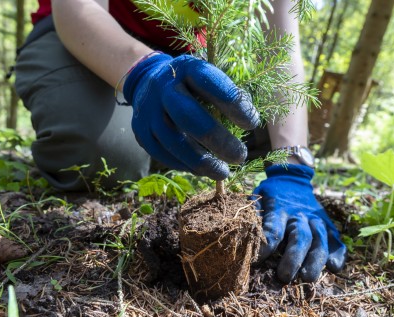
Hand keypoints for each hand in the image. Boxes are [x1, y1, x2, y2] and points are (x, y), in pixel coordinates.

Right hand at [123, 53, 259, 179]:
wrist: (148, 81)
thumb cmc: (191, 83)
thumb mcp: (207, 78)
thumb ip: (226, 94)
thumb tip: (249, 121)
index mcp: (185, 68)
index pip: (209, 82)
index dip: (232, 103)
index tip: (252, 123)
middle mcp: (163, 88)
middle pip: (188, 116)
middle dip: (217, 140)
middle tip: (240, 156)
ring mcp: (148, 111)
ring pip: (174, 142)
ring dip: (202, 162)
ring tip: (223, 172)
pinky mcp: (140, 132)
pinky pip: (163, 154)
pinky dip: (185, 165)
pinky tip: (203, 170)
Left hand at [253, 164, 346, 282]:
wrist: (291, 179)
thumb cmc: (269, 196)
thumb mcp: (257, 198)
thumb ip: (252, 216)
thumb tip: (241, 239)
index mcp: (279, 209)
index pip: (273, 229)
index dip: (265, 247)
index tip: (256, 262)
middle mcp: (299, 215)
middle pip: (300, 237)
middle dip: (293, 258)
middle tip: (284, 277)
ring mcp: (315, 219)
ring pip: (320, 240)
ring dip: (315, 260)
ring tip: (308, 278)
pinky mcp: (327, 224)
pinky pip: (336, 239)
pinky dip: (338, 253)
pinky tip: (335, 268)